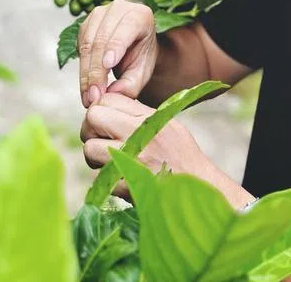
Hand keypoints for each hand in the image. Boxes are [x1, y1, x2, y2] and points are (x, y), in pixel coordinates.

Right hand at [78, 0, 158, 106]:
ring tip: (88, 95)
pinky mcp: (86, 23)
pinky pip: (80, 46)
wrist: (134, 46)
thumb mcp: (143, 71)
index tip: (108, 66)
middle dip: (96, 70)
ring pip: (87, 43)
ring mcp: (99, 13)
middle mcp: (118, 8)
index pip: (126, 29)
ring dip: (86, 72)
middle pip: (102, 39)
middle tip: (94, 95)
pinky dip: (81, 68)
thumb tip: (112, 93)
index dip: (115, 46)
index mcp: (140, 15)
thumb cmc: (141, 56)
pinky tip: (86, 84)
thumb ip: (132, 83)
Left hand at [80, 93, 216, 188]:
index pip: (108, 98)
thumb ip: (139, 116)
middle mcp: (141, 134)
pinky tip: (121, 181)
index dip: (101, 110)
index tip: (106, 124)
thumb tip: (107, 108)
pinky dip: (105, 181)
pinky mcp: (128, 185)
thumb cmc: (183, 160)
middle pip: (93, 116)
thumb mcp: (168, 127)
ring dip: (95, 158)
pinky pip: (99, 177)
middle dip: (91, 130)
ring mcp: (134, 159)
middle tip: (101, 142)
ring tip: (110, 164)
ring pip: (90, 148)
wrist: (200, 192)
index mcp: (150, 118)